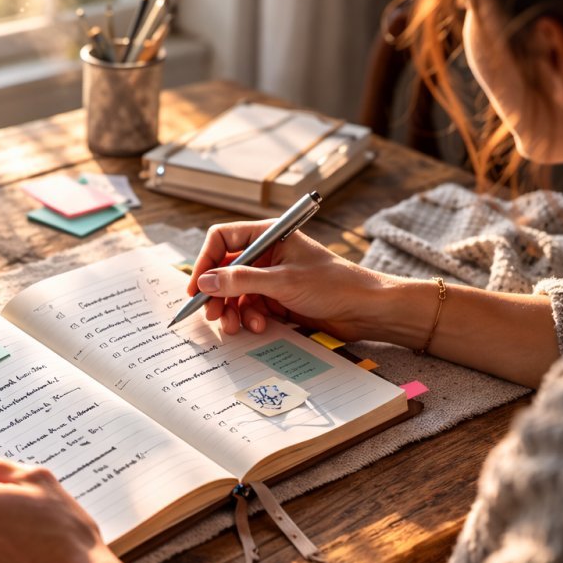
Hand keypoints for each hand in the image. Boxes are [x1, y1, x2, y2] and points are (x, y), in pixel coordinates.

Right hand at [186, 220, 394, 337]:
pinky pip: (250, 308)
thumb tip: (205, 282)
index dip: (205, 262)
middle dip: (217, 294)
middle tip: (211, 314)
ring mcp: (271, 277)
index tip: (197, 287)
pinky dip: (250, 319)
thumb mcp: (282, 282)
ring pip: (235, 293)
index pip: (222, 239)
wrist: (365, 310)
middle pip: (224, 270)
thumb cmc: (333, 284)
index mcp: (268, 236)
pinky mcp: (277, 299)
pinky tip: (261, 327)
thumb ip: (240, 281)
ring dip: (232, 311)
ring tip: (236, 327)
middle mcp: (267, 254)